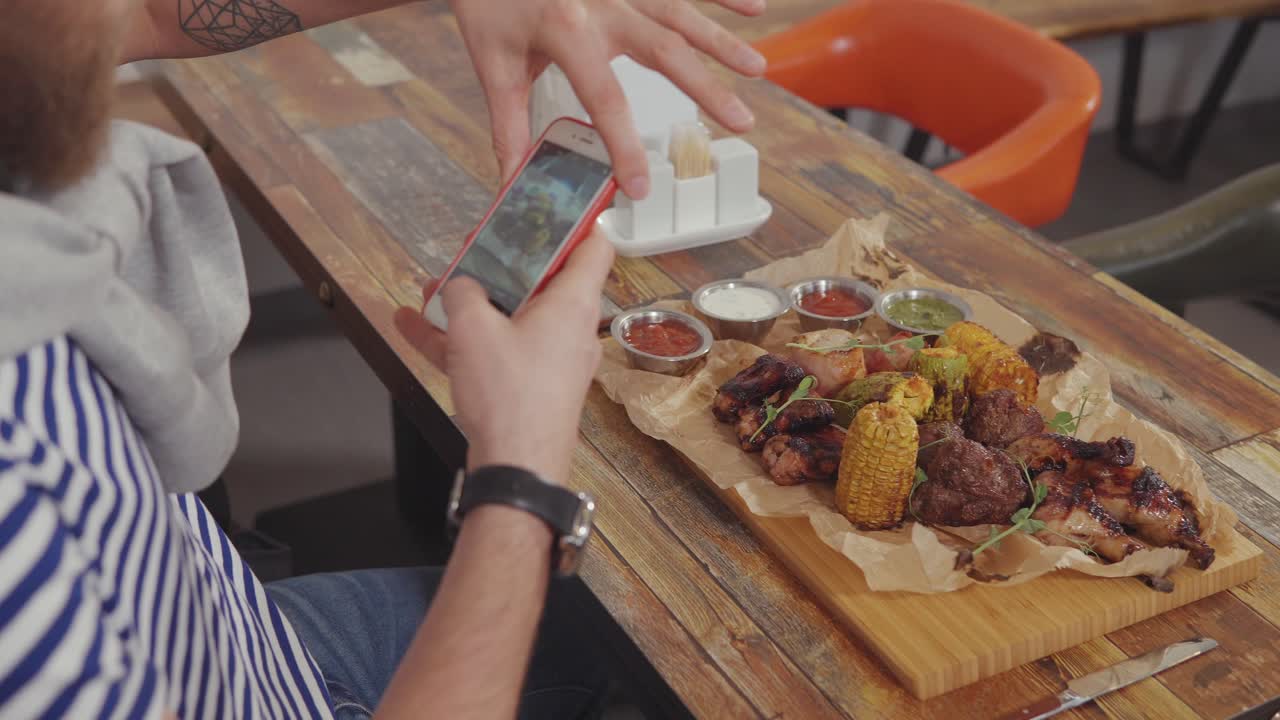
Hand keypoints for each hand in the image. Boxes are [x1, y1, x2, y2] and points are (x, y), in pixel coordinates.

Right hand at [394, 230, 614, 484]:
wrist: (517, 467)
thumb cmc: (511, 400)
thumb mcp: (472, 330)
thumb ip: (462, 293)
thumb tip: (457, 286)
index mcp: (573, 303)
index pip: (594, 246)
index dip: (579, 220)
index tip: (556, 204)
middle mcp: (572, 328)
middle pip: (545, 279)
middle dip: (505, 262)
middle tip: (475, 248)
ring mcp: (556, 358)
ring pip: (516, 314)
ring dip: (477, 301)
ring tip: (434, 289)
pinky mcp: (536, 383)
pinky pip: (501, 348)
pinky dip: (467, 338)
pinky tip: (416, 329)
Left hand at [448, 0, 767, 199]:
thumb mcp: (493, 62)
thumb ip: (509, 124)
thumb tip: (515, 178)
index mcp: (568, 31)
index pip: (606, 101)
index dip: (625, 149)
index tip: (641, 187)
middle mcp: (604, 2)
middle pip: (666, 52)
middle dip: (706, 89)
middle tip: (742, 123)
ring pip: (681, 13)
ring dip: (722, 41)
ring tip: (758, 70)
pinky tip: (755, 7)